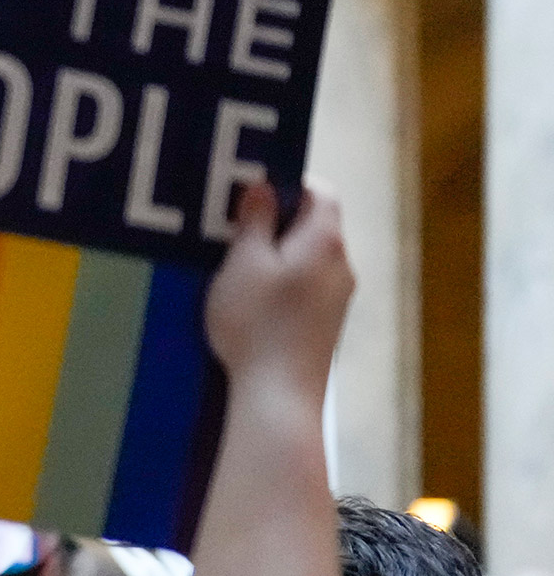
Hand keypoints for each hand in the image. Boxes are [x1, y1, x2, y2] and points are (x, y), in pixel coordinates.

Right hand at [205, 181, 351, 402]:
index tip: (250, 189)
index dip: (288, 182)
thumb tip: (263, 186)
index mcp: (324, 241)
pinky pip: (307, 284)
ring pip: (309, 257)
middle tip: (233, 226)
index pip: (320, 191)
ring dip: (277, 252)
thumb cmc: (257, 322)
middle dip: (277, 219)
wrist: (279, 393)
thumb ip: (254, 221)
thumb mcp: (243, 264)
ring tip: (237, 264)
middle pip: (315, 224)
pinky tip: (253, 298)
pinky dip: (283, 279)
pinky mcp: (327, 322)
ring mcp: (338, 296)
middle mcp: (341, 264)